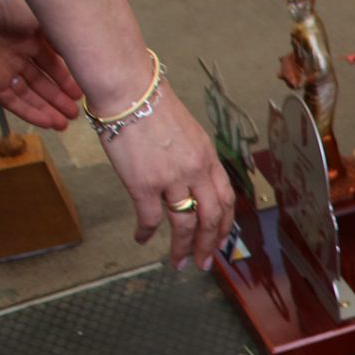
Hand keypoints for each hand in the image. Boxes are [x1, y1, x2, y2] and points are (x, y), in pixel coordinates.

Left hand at [0, 0, 82, 128]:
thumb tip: (81, 59)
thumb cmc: (9, 5)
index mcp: (31, 36)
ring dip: (47, 110)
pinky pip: (13, 101)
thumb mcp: (47, 20)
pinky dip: (30, 113)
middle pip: (42, 82)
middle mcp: (18, 53)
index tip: (81, 94)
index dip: (66, 80)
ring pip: (29, 94)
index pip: (52, 63)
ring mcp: (4, 68)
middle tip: (75, 114)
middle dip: (58, 99)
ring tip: (65, 125)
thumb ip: (64, 41)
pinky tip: (47, 123)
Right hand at [97, 92, 236, 269]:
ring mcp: (171, 179)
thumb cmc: (152, 107)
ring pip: (185, 224)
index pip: (226, 199)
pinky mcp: (143, 183)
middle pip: (212, 218)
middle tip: (204, 263)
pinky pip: (151, 218)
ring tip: (178, 262)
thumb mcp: (188, 132)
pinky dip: (147, 232)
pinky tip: (143, 239)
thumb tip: (192, 181)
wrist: (128, 90)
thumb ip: (193, 158)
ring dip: (183, 247)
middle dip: (210, 245)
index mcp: (208, 158)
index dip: (226, 225)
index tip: (222, 241)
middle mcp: (196, 171)